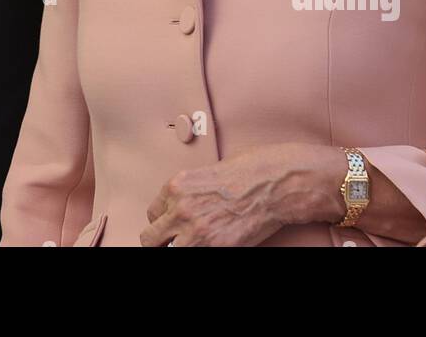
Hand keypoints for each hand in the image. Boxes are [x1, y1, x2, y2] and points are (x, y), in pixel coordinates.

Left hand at [140, 142, 344, 246]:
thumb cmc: (249, 170)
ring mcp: (196, 231)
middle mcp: (180, 209)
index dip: (163, 222)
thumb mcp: (208, 173)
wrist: (275, 182)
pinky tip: (211, 244)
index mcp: (176, 186)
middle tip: (173, 242)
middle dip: (161, 242)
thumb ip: (189, 192)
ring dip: (178, 247)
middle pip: (150, 239)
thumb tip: (184, 206)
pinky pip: (194, 255)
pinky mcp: (216, 247)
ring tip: (194, 243)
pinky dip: (200, 250)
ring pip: (167, 251)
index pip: (152, 214)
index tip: (172, 226)